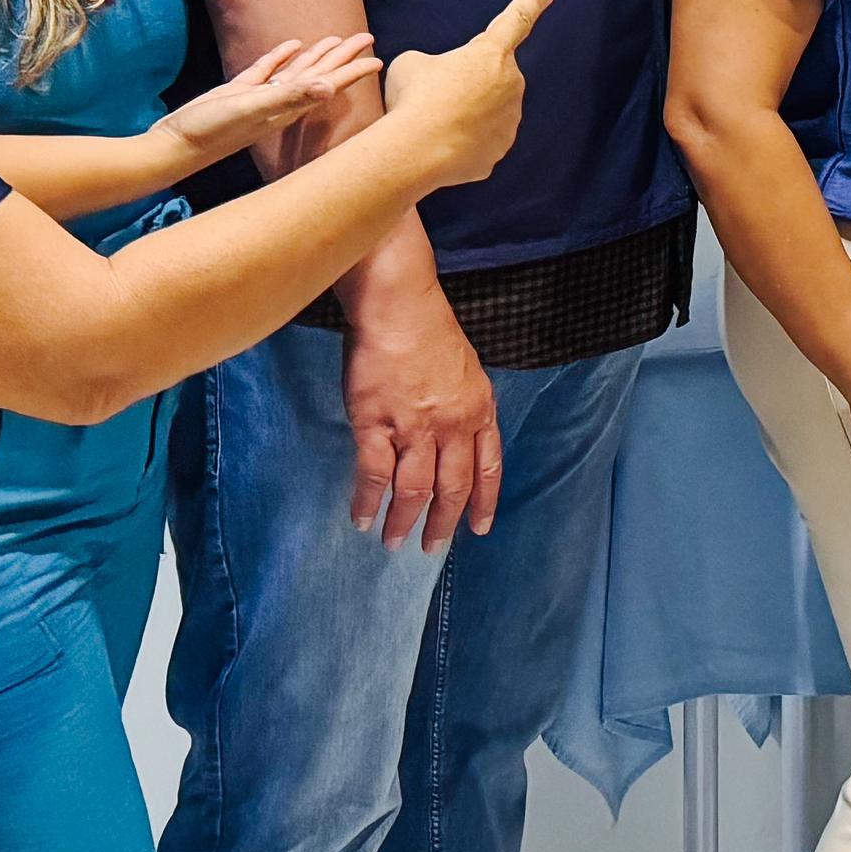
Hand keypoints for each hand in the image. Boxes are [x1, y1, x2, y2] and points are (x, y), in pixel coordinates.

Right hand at [151, 34, 379, 171]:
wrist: (174, 146)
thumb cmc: (211, 131)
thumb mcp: (251, 109)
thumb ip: (289, 97)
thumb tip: (330, 87)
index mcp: (289, 106)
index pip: (330, 83)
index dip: (354, 70)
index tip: (378, 57)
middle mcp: (281, 103)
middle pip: (321, 75)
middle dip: (344, 56)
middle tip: (367, 37)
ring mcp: (260, 99)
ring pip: (297, 72)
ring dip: (317, 56)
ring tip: (337, 39)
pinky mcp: (240, 93)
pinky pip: (268, 71)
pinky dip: (281, 57)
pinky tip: (291, 45)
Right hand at [341, 272, 499, 549]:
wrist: (398, 302)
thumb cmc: (427, 327)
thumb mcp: (465, 369)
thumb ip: (463, 405)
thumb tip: (453, 436)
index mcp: (479, 409)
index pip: (488, 467)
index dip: (484, 501)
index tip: (480, 527)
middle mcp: (453, 424)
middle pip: (453, 487)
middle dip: (444, 523)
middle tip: (433, 548)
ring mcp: (415, 426)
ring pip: (415, 490)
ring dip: (405, 521)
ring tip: (394, 542)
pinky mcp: (376, 423)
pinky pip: (373, 475)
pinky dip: (367, 501)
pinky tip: (362, 518)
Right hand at [380, 0, 557, 187]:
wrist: (416, 152)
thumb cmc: (413, 98)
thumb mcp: (413, 64)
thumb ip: (435, 65)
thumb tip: (437, 81)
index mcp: (491, 52)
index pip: (516, 19)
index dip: (533, 1)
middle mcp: (510, 83)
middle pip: (489, 77)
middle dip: (466, 84)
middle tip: (434, 97)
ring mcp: (509, 120)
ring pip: (486, 110)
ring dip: (464, 113)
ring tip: (434, 121)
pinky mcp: (499, 150)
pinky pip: (480, 140)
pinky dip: (462, 141)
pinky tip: (442, 144)